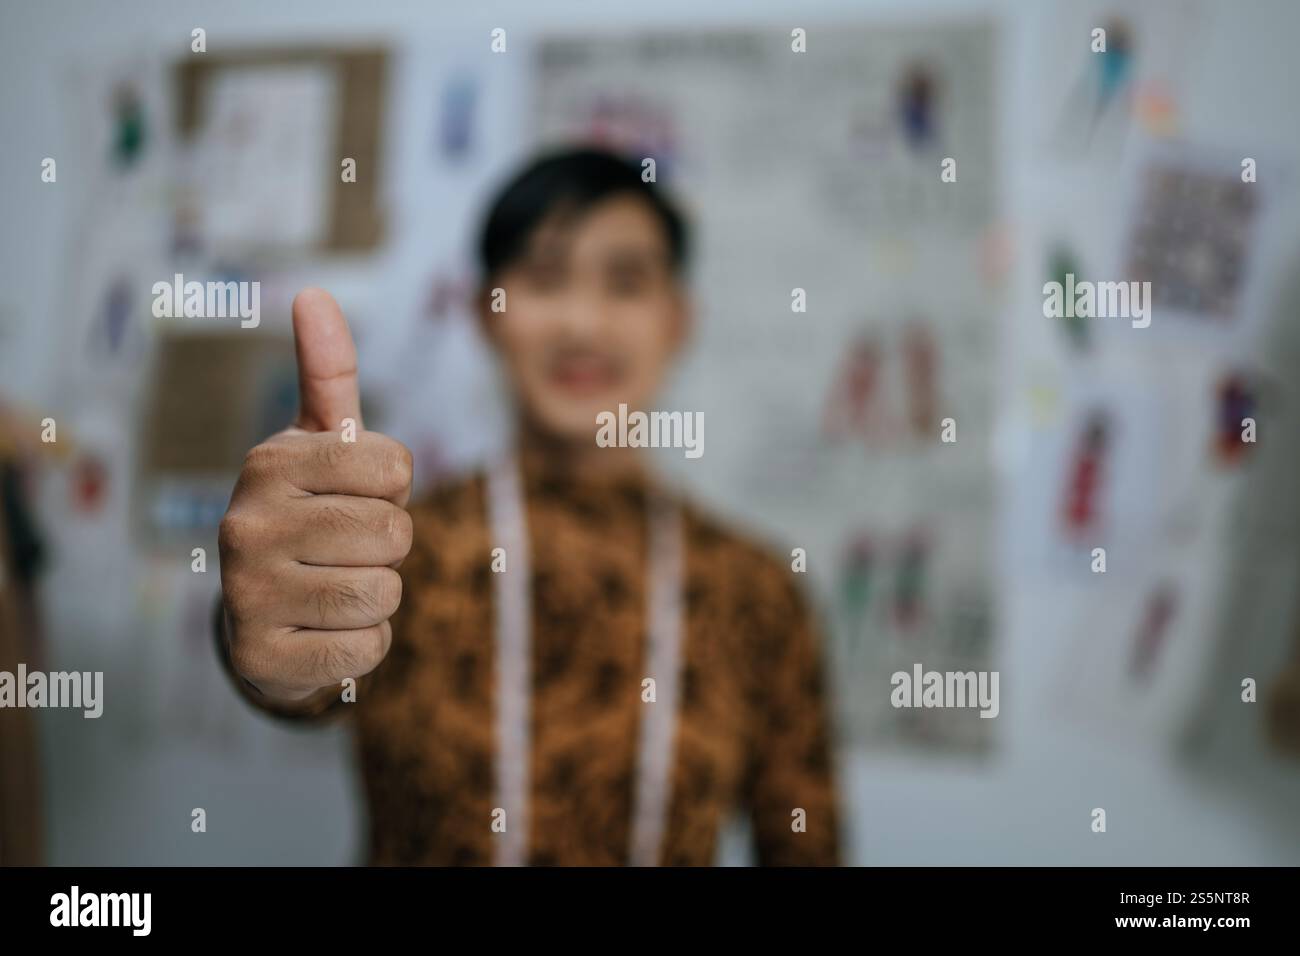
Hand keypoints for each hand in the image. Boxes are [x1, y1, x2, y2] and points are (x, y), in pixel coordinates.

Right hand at [217, 289, 412, 702]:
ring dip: (379, 597)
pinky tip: (323, 630)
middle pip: (393, 532)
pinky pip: (366, 650)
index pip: (395, 466)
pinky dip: (363, 645)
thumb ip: (328, 374)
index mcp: (269, 462)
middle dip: (389, 546)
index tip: (355, 495)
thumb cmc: (307, 514)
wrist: (258, 616)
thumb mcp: (317, 444)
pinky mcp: (261, 657)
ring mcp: (248, 593)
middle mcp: (245, 523)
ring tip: (335, 587)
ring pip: (384, 592)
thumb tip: (315, 292)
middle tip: (346, 549)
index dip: (392, 488)